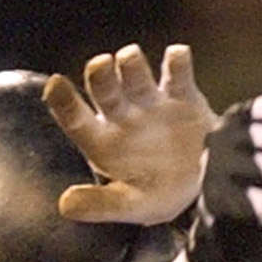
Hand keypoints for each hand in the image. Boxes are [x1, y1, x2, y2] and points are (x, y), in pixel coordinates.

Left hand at [44, 44, 216, 224]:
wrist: (205, 190)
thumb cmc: (158, 196)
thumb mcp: (130, 206)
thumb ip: (100, 205)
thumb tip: (65, 206)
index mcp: (102, 141)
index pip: (74, 118)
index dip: (63, 101)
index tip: (55, 84)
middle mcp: (122, 115)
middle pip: (104, 89)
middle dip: (100, 76)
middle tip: (100, 65)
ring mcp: (151, 102)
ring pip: (135, 75)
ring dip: (131, 64)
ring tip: (129, 58)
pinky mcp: (183, 96)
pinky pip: (177, 74)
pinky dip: (177, 61)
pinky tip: (176, 56)